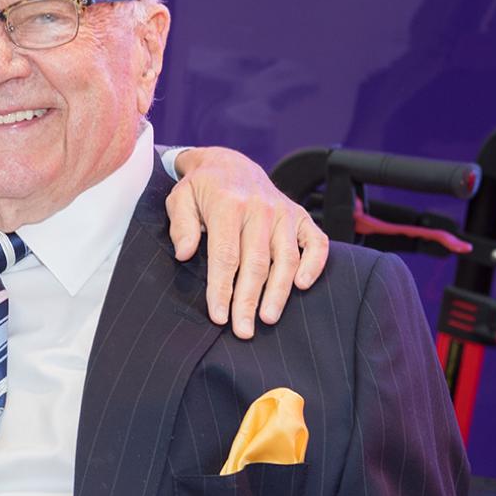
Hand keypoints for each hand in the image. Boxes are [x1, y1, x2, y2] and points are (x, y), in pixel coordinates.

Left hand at [165, 146, 328, 338]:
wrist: (230, 164)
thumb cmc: (202, 188)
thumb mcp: (180, 198)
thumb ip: (181, 225)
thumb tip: (184, 254)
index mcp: (228, 205)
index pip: (226, 255)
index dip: (222, 289)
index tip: (219, 317)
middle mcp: (260, 208)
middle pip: (256, 263)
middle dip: (249, 300)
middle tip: (243, 330)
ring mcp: (284, 212)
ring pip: (286, 258)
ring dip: (279, 291)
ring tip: (269, 318)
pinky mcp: (300, 216)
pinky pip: (316, 242)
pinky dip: (315, 264)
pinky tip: (302, 286)